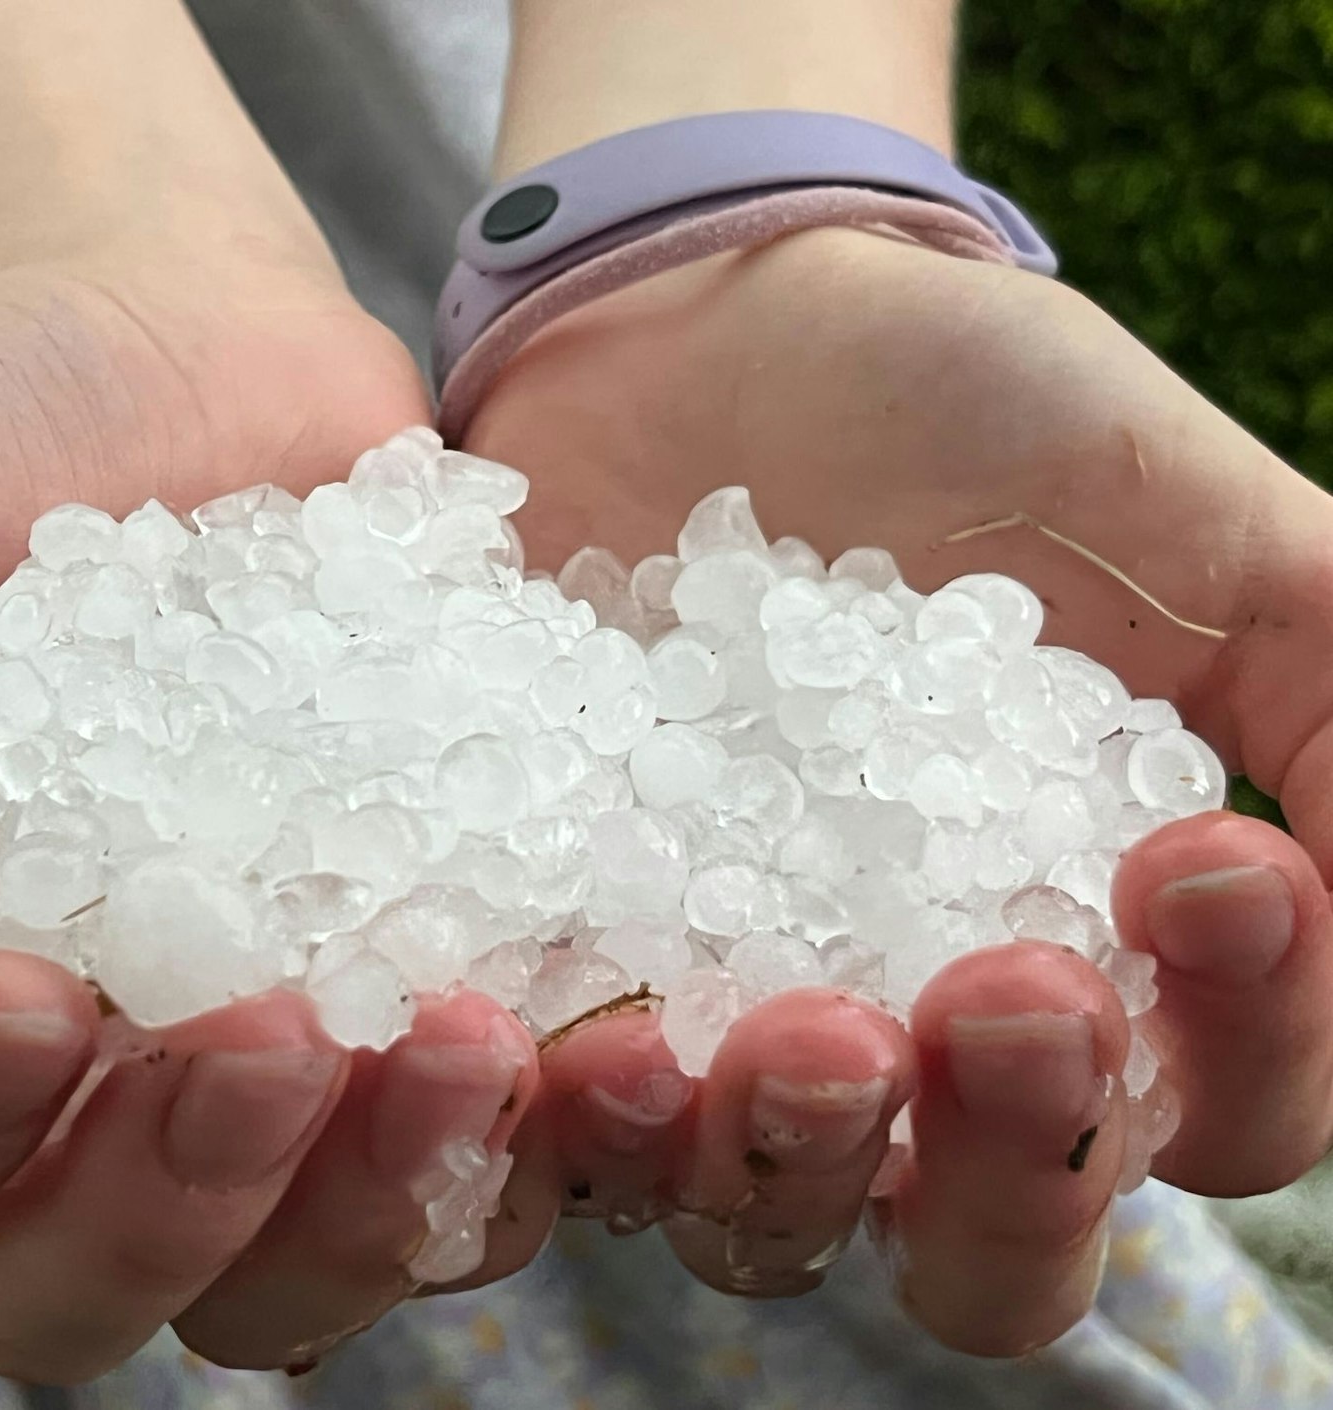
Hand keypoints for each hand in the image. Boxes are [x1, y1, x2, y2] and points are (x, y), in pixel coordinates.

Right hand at [0, 258, 573, 1380]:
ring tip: (454, 1033)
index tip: (15, 989)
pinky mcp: (422, 979)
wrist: (166, 334)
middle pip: (87, 1284)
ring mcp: (261, 1052)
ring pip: (298, 1266)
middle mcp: (72, 1086)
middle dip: (166, 1202)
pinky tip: (563, 1017)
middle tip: (257, 1033)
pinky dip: (523, 1126)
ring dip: (372, 1202)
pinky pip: (479, 1143)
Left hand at [462, 228, 1332, 1353]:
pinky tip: (564, 1030)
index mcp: (1089, 959)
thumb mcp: (1189, 528)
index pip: (1214, 1110)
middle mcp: (906, 1038)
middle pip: (983, 1246)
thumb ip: (1331, 692)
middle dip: (1013, 1161)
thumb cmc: (966, 419)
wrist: (702, 330)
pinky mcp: (544, 967)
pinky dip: (563, 1113)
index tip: (1202, 865)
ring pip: (756, 1216)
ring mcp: (712, 1017)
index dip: (1248, 1041)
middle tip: (1002, 995)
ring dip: (785, 1161)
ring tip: (792, 1029)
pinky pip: (540, 1112)